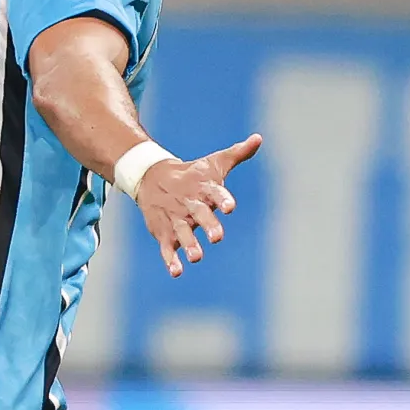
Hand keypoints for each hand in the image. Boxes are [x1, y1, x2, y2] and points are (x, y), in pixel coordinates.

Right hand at [134, 135, 261, 276]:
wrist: (151, 177)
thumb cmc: (192, 174)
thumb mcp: (213, 163)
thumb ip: (237, 154)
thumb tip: (259, 138)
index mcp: (203, 188)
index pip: (215, 192)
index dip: (222, 199)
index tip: (230, 206)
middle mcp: (189, 203)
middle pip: (199, 214)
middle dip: (208, 225)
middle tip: (218, 237)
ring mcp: (176, 219)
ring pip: (182, 233)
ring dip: (189, 245)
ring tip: (197, 257)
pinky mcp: (164, 232)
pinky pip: (167, 248)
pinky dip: (170, 260)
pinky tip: (177, 272)